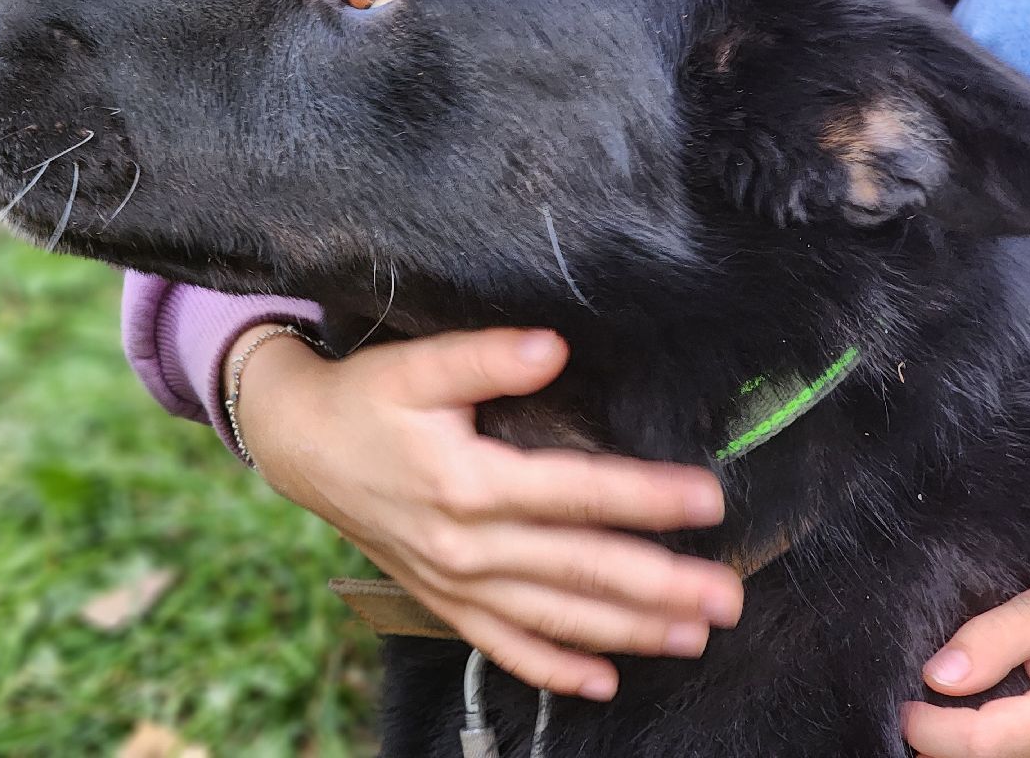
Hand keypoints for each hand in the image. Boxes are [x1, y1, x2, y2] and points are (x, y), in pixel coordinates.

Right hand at [232, 325, 743, 700]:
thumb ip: (486, 358)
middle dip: (660, 587)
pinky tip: (602, 682)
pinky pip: (504, 645)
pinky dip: (553, 667)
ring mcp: (454, 582)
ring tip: (693, 637)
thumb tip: (552, 348)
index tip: (708, 502)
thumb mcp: (418, 367)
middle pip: (579, 570)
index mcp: (468, 482)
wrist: (301, 446)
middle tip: (727, 596)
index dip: (646, 498)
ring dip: (627, 631)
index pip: (577, 493)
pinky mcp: (443, 599)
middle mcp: (467, 545)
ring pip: (554, 617)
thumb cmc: (366, 400)